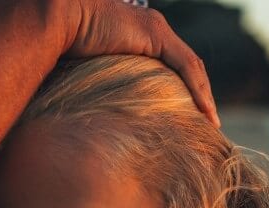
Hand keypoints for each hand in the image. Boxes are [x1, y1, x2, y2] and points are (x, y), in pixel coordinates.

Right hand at [62, 0, 218, 126]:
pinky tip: (205, 110)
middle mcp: (153, 32)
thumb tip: (109, 121)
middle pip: (188, 67)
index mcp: (141, 40)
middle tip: (209, 122)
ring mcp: (156, 30)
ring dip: (204, 96)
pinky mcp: (155, 33)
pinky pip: (186, 65)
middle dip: (201, 95)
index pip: (175, 67)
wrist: (57, 23)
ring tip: (211, 121)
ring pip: (192, 67)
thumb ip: (112, 90)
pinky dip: (198, 89)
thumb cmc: (64, 51)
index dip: (188, 92)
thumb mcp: (97, 77)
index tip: (194, 117)